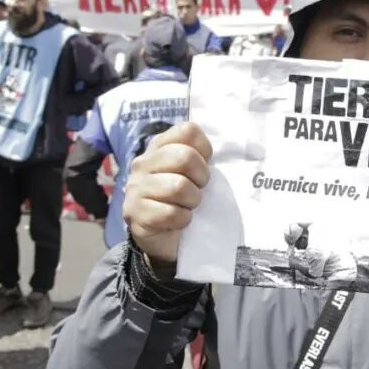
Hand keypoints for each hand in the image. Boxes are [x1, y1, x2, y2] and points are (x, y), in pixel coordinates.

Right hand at [123, 122, 212, 263]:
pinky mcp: (134, 213)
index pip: (188, 131)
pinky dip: (182, 219)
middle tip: (199, 189)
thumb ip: (202, 157)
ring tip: (188, 205)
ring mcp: (135, 188)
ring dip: (192, 201)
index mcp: (159, 146)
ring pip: (178, 187)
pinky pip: (170, 213)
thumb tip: (234, 150)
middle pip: (184, 157)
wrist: (163, 237)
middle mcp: (143, 163)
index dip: (204, 149)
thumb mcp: (192, 173)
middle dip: (201, 177)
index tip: (205, 166)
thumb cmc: (183, 199)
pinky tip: (179, 220)